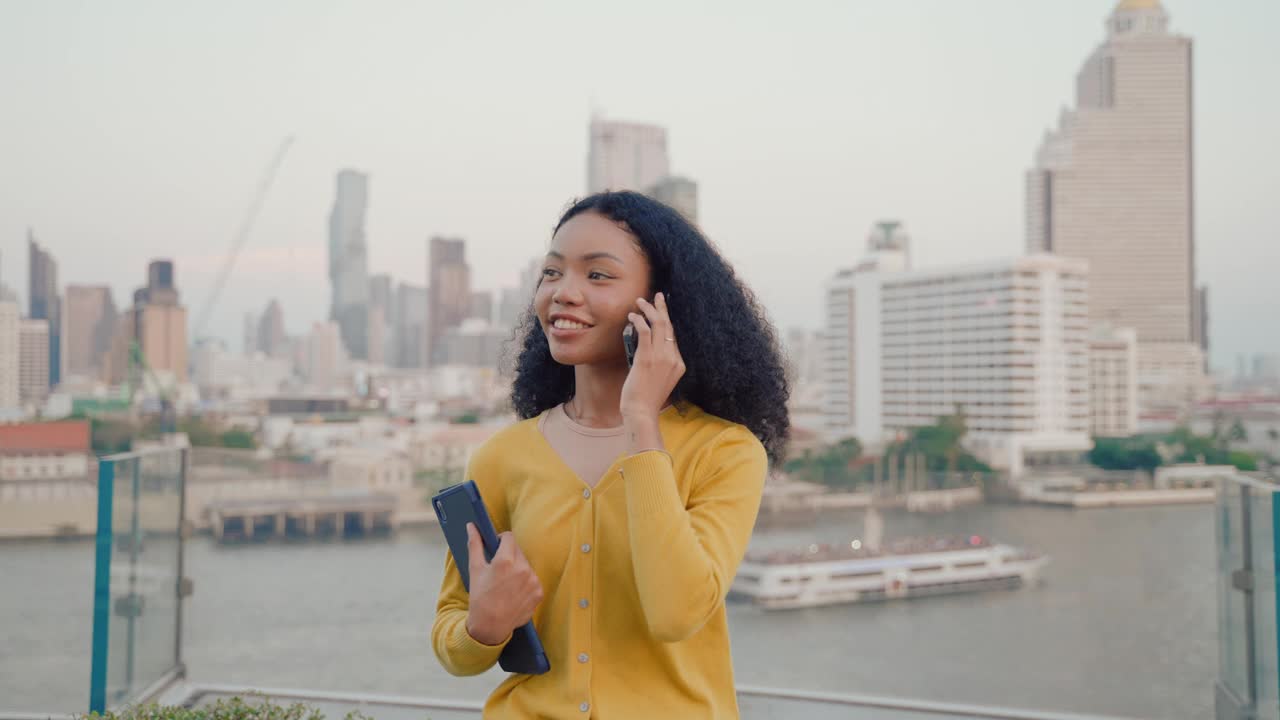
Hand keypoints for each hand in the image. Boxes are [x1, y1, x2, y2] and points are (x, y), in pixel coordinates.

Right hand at [465, 523, 542, 645]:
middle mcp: (522, 569)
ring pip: (525, 565)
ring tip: (505, 584)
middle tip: (498, 570)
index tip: (496, 546)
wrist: (490, 626)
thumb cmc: (480, 597)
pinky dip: (525, 583)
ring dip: (517, 569)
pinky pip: (532, 580)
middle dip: (508, 556)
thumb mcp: (475, 569)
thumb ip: (475, 544)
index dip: (501, 540)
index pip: (509, 537)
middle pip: (518, 551)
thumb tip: (471, 526)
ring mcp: (533, 581)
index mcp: (505, 561)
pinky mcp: (539, 592)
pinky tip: (513, 593)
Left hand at [620, 292, 685, 421]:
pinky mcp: (647, 357)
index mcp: (679, 364)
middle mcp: (673, 358)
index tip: (659, 312)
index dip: (666, 322)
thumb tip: (648, 350)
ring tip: (640, 301)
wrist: (641, 412)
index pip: (674, 337)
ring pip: (659, 324)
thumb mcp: (660, 381)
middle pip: (669, 326)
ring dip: (649, 309)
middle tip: (657, 296)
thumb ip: (660, 365)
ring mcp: (661, 357)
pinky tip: (632, 315)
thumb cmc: (646, 399)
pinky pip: (645, 332)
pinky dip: (639, 320)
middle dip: (662, 308)